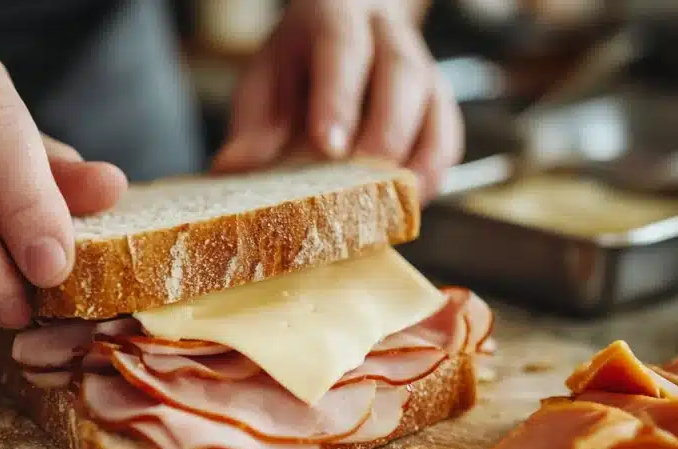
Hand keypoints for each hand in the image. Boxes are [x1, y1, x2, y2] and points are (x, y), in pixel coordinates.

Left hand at [212, 0, 461, 200]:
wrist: (346, 37)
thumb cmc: (300, 64)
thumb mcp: (266, 79)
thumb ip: (253, 121)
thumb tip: (230, 168)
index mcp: (336, 18)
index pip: (342, 49)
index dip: (338, 98)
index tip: (328, 146)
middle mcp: (387, 36)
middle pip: (399, 74)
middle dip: (384, 131)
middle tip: (363, 182)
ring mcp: (421, 66)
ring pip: (433, 103)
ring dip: (417, 157)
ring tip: (393, 200)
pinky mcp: (438, 101)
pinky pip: (447, 134)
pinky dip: (434, 170)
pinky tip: (410, 200)